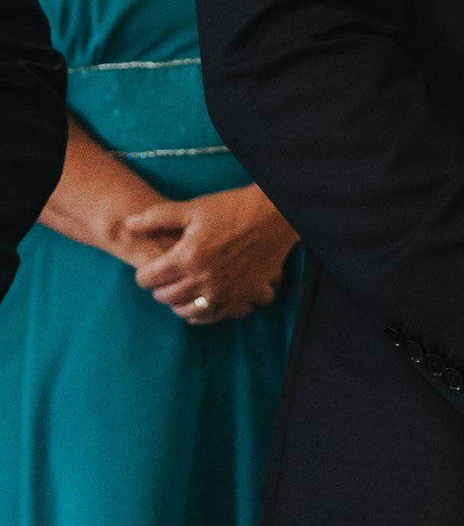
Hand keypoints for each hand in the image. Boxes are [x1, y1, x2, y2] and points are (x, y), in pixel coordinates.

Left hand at [126, 184, 296, 324]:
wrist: (274, 215)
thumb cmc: (232, 208)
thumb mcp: (192, 208)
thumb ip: (156, 218)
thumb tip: (127, 224)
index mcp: (188, 256)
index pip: (149, 278)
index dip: (143, 275)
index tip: (146, 271)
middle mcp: (204, 279)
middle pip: (165, 297)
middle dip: (158, 289)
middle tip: (161, 280)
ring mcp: (225, 292)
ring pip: (187, 312)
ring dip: (177, 304)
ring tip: (178, 292)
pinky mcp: (242, 297)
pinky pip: (214, 317)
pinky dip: (202, 315)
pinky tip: (199, 304)